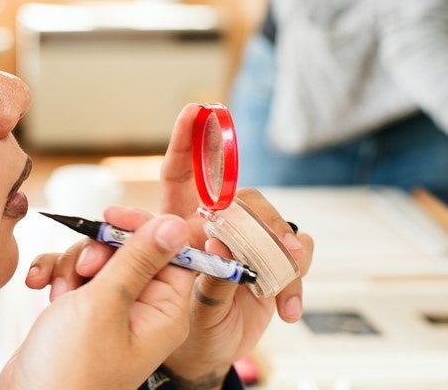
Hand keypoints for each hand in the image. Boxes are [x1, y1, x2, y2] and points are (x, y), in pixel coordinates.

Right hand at [0, 212, 194, 389]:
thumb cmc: (72, 368)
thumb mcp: (106, 304)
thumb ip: (138, 259)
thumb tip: (175, 224)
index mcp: (164, 311)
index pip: (170, 251)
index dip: (142, 230)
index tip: (112, 218)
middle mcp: (142, 310)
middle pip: (129, 251)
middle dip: (97, 253)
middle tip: (83, 271)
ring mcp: (110, 313)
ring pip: (96, 261)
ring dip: (69, 266)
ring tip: (58, 293)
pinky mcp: (82, 314)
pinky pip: (73, 278)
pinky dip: (55, 276)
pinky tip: (38, 287)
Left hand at [157, 103, 313, 381]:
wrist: (199, 352)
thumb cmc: (170, 318)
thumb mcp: (165, 296)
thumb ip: (182, 266)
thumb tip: (213, 239)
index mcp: (178, 220)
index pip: (181, 172)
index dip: (188, 140)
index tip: (195, 110)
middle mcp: (214, 223)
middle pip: (238, 193)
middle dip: (251, 207)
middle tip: (255, 234)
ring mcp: (246, 242)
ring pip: (271, 221)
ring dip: (277, 248)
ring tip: (274, 281)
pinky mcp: (274, 264)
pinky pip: (296, 256)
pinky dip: (295, 280)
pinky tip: (287, 306)